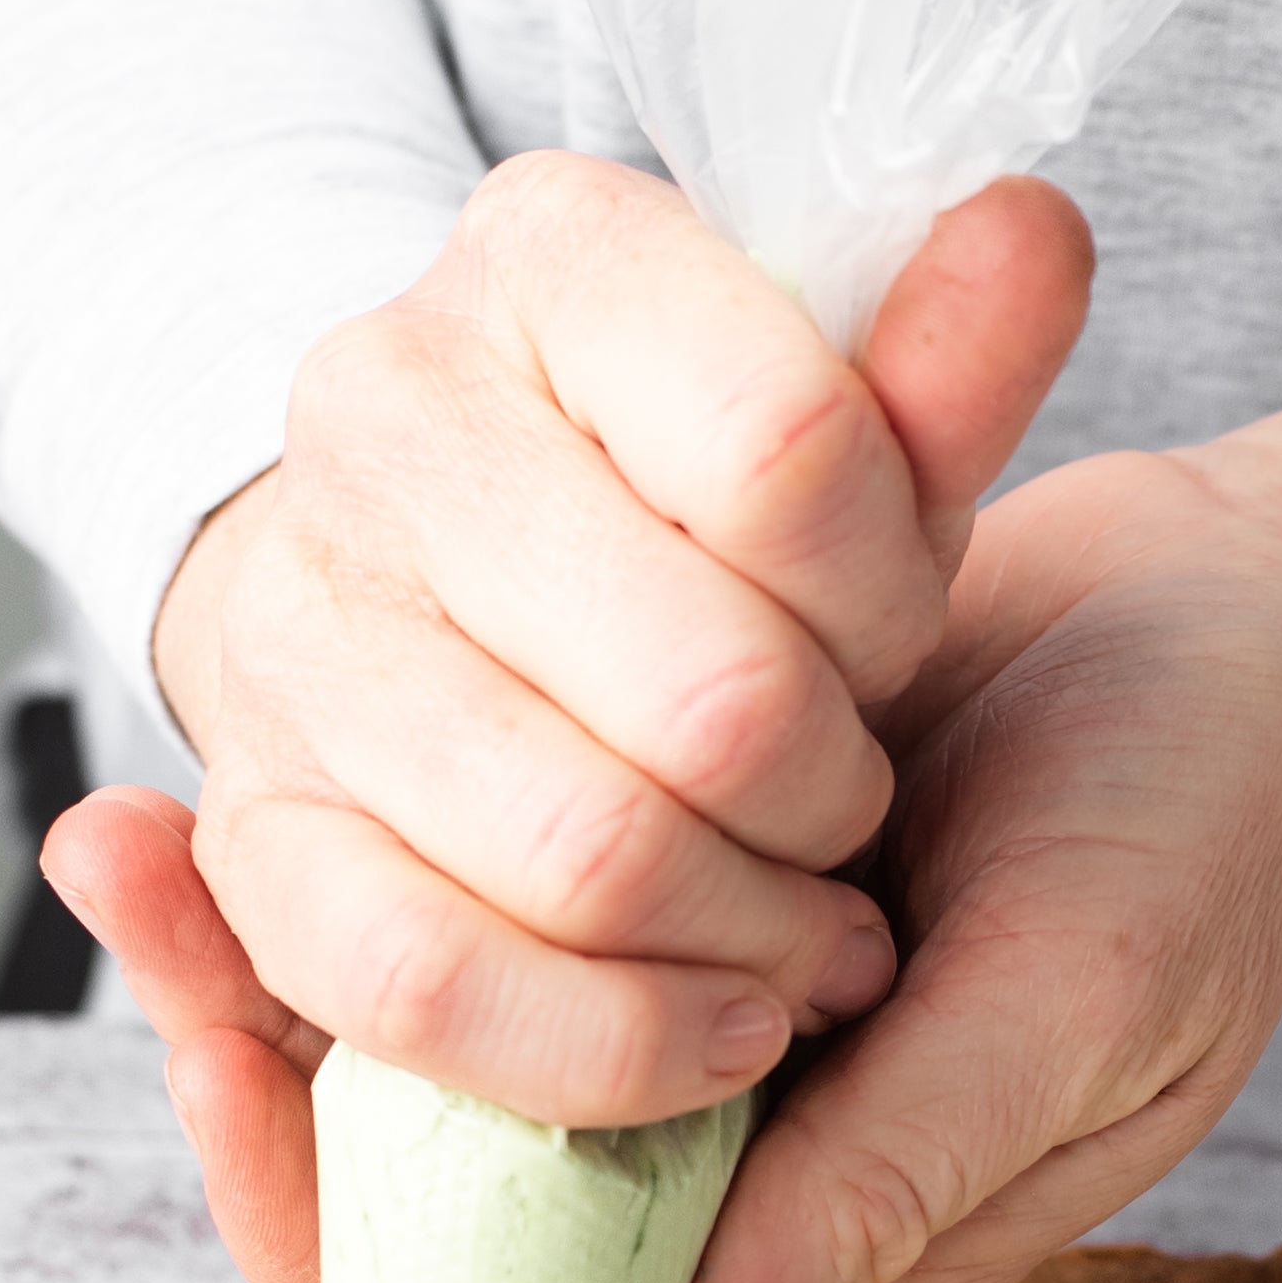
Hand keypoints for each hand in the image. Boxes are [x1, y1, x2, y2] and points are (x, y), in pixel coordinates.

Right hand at [42, 155, 1089, 1282]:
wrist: (433, 595)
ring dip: (747, 941)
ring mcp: (294, 623)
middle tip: (852, 820)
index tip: (890, 643)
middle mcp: (384, 409)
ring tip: (798, 938)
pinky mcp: (250, 827)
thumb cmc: (683, 520)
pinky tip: (706, 1035)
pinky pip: (423, 983)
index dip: (889, 600)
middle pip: (711, 693)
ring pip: (586, 853)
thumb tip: (1032, 233)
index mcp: (552, 254)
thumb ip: (945, 363)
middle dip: (830, 799)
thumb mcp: (842, 435)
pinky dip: (602, 1049)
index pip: (795, 454)